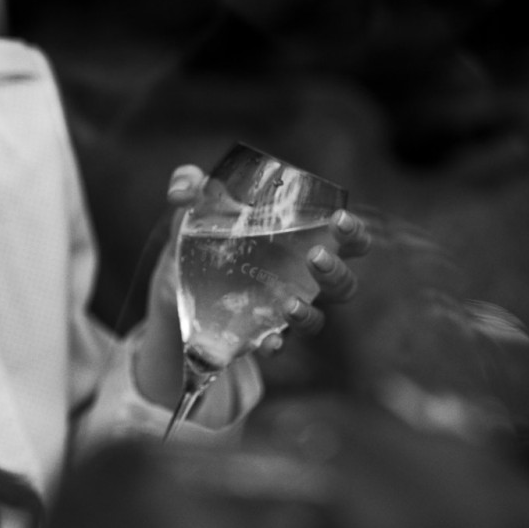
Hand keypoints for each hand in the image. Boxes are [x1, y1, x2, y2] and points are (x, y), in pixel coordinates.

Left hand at [135, 165, 370, 403]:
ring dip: (310, 314)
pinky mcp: (262, 330)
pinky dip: (277, 344)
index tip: (340, 219)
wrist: (174, 277)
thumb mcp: (196, 203)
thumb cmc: (204, 230)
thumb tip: (184, 190)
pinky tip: (268, 342)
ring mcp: (286, 305)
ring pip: (319, 317)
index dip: (354, 231)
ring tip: (289, 304)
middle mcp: (302, 275)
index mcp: (302, 238)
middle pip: (344, 283)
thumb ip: (188, 184)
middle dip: (336, 272)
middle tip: (314, 258)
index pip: (347, 238)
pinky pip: (280, 343)